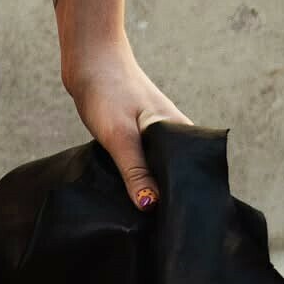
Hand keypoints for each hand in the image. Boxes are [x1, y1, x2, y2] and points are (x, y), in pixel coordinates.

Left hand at [62, 32, 194, 209]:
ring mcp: (158, 132)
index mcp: (181, 131)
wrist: (87, 57)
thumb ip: (136, 171)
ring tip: (145, 216)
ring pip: (161, 168)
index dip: (188, 199)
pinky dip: (140, 175)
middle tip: (158, 227)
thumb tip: (152, 207)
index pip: (196, 174)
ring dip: (153, 187)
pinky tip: (130, 191)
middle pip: (179, 174)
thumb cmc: (106, 90)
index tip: (179, 225)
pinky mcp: (140, 132)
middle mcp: (175, 132)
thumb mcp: (120, 136)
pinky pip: (146, 161)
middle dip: (170, 198)